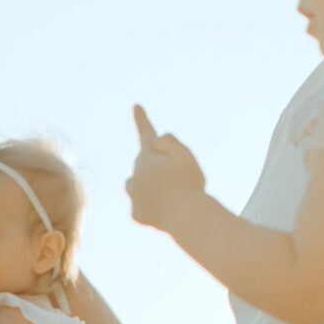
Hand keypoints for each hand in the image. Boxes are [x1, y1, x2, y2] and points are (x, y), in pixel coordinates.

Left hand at [127, 105, 204, 232]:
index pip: (145, 133)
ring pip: (136, 184)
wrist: (187, 217)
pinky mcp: (136, 214)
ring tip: (169, 193)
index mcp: (147, 156)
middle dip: (157, 167)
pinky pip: (143, 207)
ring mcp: (134, 196)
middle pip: (145, 164)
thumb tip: (156, 139)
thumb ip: (169, 142)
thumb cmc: (189, 184)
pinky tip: (167, 211)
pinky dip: (152, 207)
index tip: (135, 106)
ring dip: (148, 184)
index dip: (141, 119)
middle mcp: (135, 174)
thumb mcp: (185, 154)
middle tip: (180, 179)